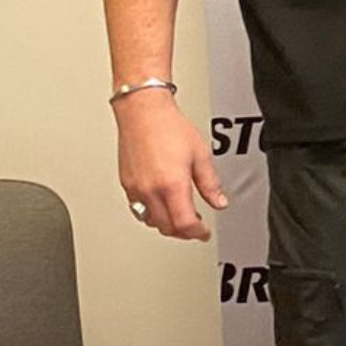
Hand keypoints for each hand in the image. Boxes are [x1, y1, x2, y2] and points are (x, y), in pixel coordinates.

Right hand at [115, 90, 227, 241]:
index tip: (204, 232)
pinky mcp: (126, 183)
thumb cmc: (169, 127)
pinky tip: (162, 207)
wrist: (143, 112)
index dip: (197, 233)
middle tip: (196, 227)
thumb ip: (211, 184)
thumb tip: (219, 202)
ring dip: (167, 225)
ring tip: (181, 217)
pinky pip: (138, 209)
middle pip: (166, 227)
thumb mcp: (201, 155)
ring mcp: (135, 188)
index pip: (183, 224)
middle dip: (184, 232)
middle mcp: (150, 190)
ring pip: (150, 221)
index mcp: (171, 184)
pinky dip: (152, 214)